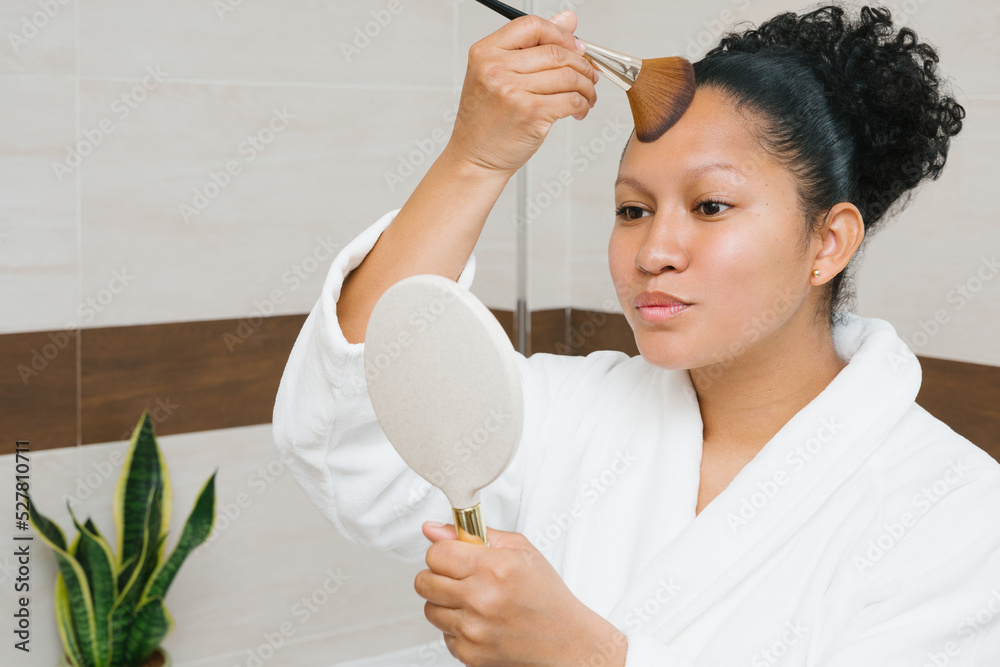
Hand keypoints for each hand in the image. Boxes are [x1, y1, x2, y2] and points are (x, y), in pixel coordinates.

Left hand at [414, 521, 626, 666]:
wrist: (565, 641)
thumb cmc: (546, 595)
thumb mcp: (520, 550)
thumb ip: (474, 535)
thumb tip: (433, 530)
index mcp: (493, 568)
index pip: (436, 553)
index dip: (444, 552)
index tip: (455, 556)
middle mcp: (480, 600)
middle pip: (424, 581)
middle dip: (439, 575)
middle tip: (460, 577)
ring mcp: (473, 630)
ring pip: (430, 608)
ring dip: (445, 602)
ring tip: (472, 600)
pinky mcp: (469, 653)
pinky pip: (443, 633)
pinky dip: (456, 627)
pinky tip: (479, 621)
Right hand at [445, 10, 598, 177]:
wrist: (474, 158)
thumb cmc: (486, 120)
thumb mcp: (498, 75)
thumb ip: (531, 46)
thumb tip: (569, 19)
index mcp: (485, 52)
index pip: (532, 25)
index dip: (561, 34)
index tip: (575, 47)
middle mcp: (496, 68)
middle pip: (556, 52)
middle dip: (582, 64)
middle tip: (590, 75)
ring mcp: (513, 91)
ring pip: (569, 76)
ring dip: (587, 86)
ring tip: (587, 95)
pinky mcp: (531, 114)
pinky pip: (571, 100)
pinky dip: (583, 104)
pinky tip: (579, 110)